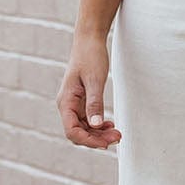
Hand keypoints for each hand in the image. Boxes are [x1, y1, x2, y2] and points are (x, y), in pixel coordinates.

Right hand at [57, 33, 121, 149]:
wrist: (89, 41)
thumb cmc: (90, 57)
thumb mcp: (95, 80)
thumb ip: (94, 103)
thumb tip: (96, 125)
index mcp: (65, 102)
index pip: (72, 131)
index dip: (88, 141)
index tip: (106, 143)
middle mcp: (66, 105)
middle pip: (78, 132)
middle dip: (96, 139)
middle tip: (118, 137)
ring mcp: (73, 104)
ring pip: (83, 128)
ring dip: (99, 134)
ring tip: (117, 133)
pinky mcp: (81, 101)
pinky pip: (87, 120)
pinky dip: (98, 125)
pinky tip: (110, 125)